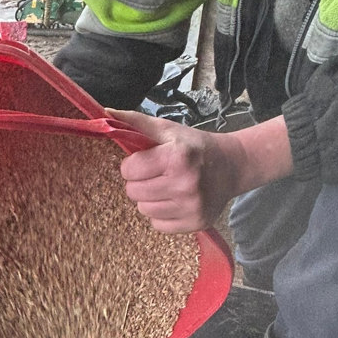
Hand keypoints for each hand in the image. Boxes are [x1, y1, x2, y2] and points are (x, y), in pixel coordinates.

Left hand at [107, 111, 293, 232]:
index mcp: (176, 158)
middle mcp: (185, 184)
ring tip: (166, 187)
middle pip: (133, 192)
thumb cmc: (195, 147)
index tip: (146, 161)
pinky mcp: (196, 223)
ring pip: (143, 210)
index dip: (133, 165)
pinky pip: (158, 225)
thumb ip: (136, 123)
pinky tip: (174, 201)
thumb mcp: (168, 130)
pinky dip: (161, 214)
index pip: (129, 170)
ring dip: (149, 199)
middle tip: (157, 174)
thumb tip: (105, 113)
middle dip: (139, 182)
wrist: (232, 166)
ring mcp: (191, 207)